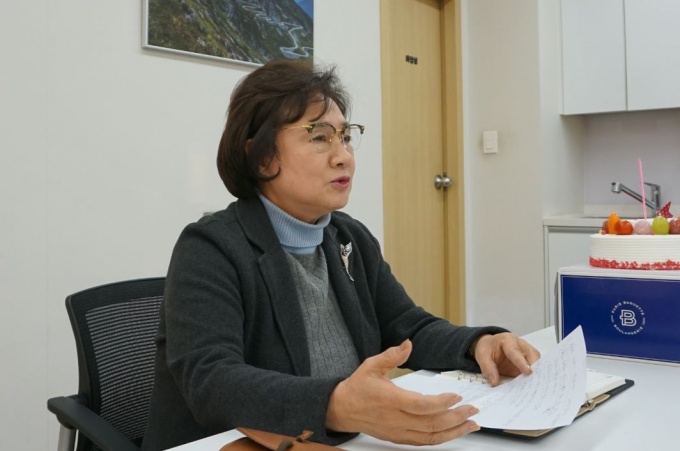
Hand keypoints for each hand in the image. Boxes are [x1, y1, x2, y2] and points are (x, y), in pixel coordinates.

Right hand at [326, 340, 479, 445]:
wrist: (342, 409)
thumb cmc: (357, 387)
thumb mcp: (371, 365)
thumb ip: (391, 355)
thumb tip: (408, 344)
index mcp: (390, 400)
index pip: (421, 406)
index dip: (442, 403)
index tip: (456, 396)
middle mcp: (396, 419)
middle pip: (431, 424)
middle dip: (456, 418)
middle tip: (473, 410)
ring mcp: (398, 432)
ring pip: (431, 437)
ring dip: (454, 432)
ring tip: (471, 424)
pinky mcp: (399, 438)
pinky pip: (424, 442)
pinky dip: (441, 439)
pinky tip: (453, 433)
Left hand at [471, 333, 540, 385]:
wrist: (490, 346)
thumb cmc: (488, 348)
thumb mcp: (482, 355)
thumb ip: (488, 368)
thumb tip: (494, 382)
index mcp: (508, 340)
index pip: (515, 351)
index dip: (522, 362)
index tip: (528, 372)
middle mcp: (521, 344)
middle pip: (533, 355)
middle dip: (535, 368)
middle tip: (535, 383)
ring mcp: (527, 352)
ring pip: (538, 362)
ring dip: (537, 373)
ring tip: (536, 386)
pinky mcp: (529, 361)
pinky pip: (535, 368)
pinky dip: (534, 376)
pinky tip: (533, 386)